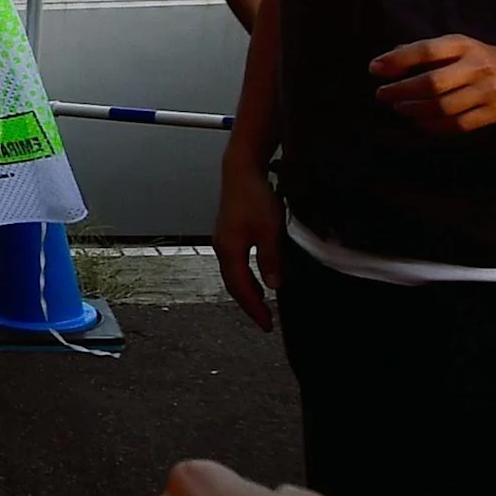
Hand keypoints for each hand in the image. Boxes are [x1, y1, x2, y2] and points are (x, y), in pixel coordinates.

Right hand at [212, 159, 284, 331]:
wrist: (240, 171)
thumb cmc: (255, 198)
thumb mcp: (270, 230)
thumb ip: (270, 259)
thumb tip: (273, 285)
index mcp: (230, 250)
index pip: (241, 288)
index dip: (254, 308)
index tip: (267, 324)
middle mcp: (222, 248)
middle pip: (233, 285)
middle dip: (248, 305)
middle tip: (264, 321)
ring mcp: (222, 241)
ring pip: (232, 275)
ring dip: (246, 292)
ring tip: (261, 305)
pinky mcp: (227, 234)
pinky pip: (234, 264)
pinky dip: (244, 278)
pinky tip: (256, 279)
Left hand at [370, 34, 495, 132]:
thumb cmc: (479, 58)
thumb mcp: (456, 45)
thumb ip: (423, 53)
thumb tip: (384, 64)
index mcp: (465, 45)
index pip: (426, 51)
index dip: (398, 60)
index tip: (374, 69)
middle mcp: (478, 67)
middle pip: (433, 83)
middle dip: (401, 91)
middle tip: (382, 95)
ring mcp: (489, 92)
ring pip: (444, 107)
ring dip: (415, 110)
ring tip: (400, 107)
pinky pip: (459, 124)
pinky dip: (434, 125)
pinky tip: (420, 121)